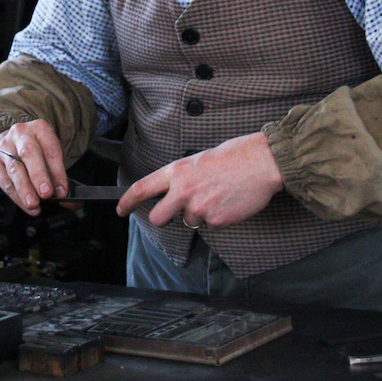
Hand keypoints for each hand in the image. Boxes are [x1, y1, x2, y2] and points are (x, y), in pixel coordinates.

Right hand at [0, 119, 69, 215]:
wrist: (13, 142)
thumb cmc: (37, 150)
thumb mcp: (51, 155)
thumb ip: (61, 178)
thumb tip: (73, 202)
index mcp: (39, 128)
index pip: (50, 149)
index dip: (57, 171)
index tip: (62, 190)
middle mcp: (20, 134)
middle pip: (29, 154)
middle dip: (39, 176)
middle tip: (47, 194)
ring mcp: (4, 148)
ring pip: (15, 169)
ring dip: (25, 189)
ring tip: (34, 204)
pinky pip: (5, 182)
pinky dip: (17, 197)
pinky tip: (27, 206)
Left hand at [116, 131, 283, 228]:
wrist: (260, 162)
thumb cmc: (234, 156)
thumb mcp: (199, 159)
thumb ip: (183, 177)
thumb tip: (175, 192)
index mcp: (178, 171)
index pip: (143, 188)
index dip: (128, 201)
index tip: (121, 209)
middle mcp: (184, 191)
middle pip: (159, 217)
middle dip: (165, 217)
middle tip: (178, 210)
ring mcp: (200, 207)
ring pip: (190, 221)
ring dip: (199, 213)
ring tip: (217, 194)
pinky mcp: (216, 220)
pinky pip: (211, 224)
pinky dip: (218, 216)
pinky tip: (228, 200)